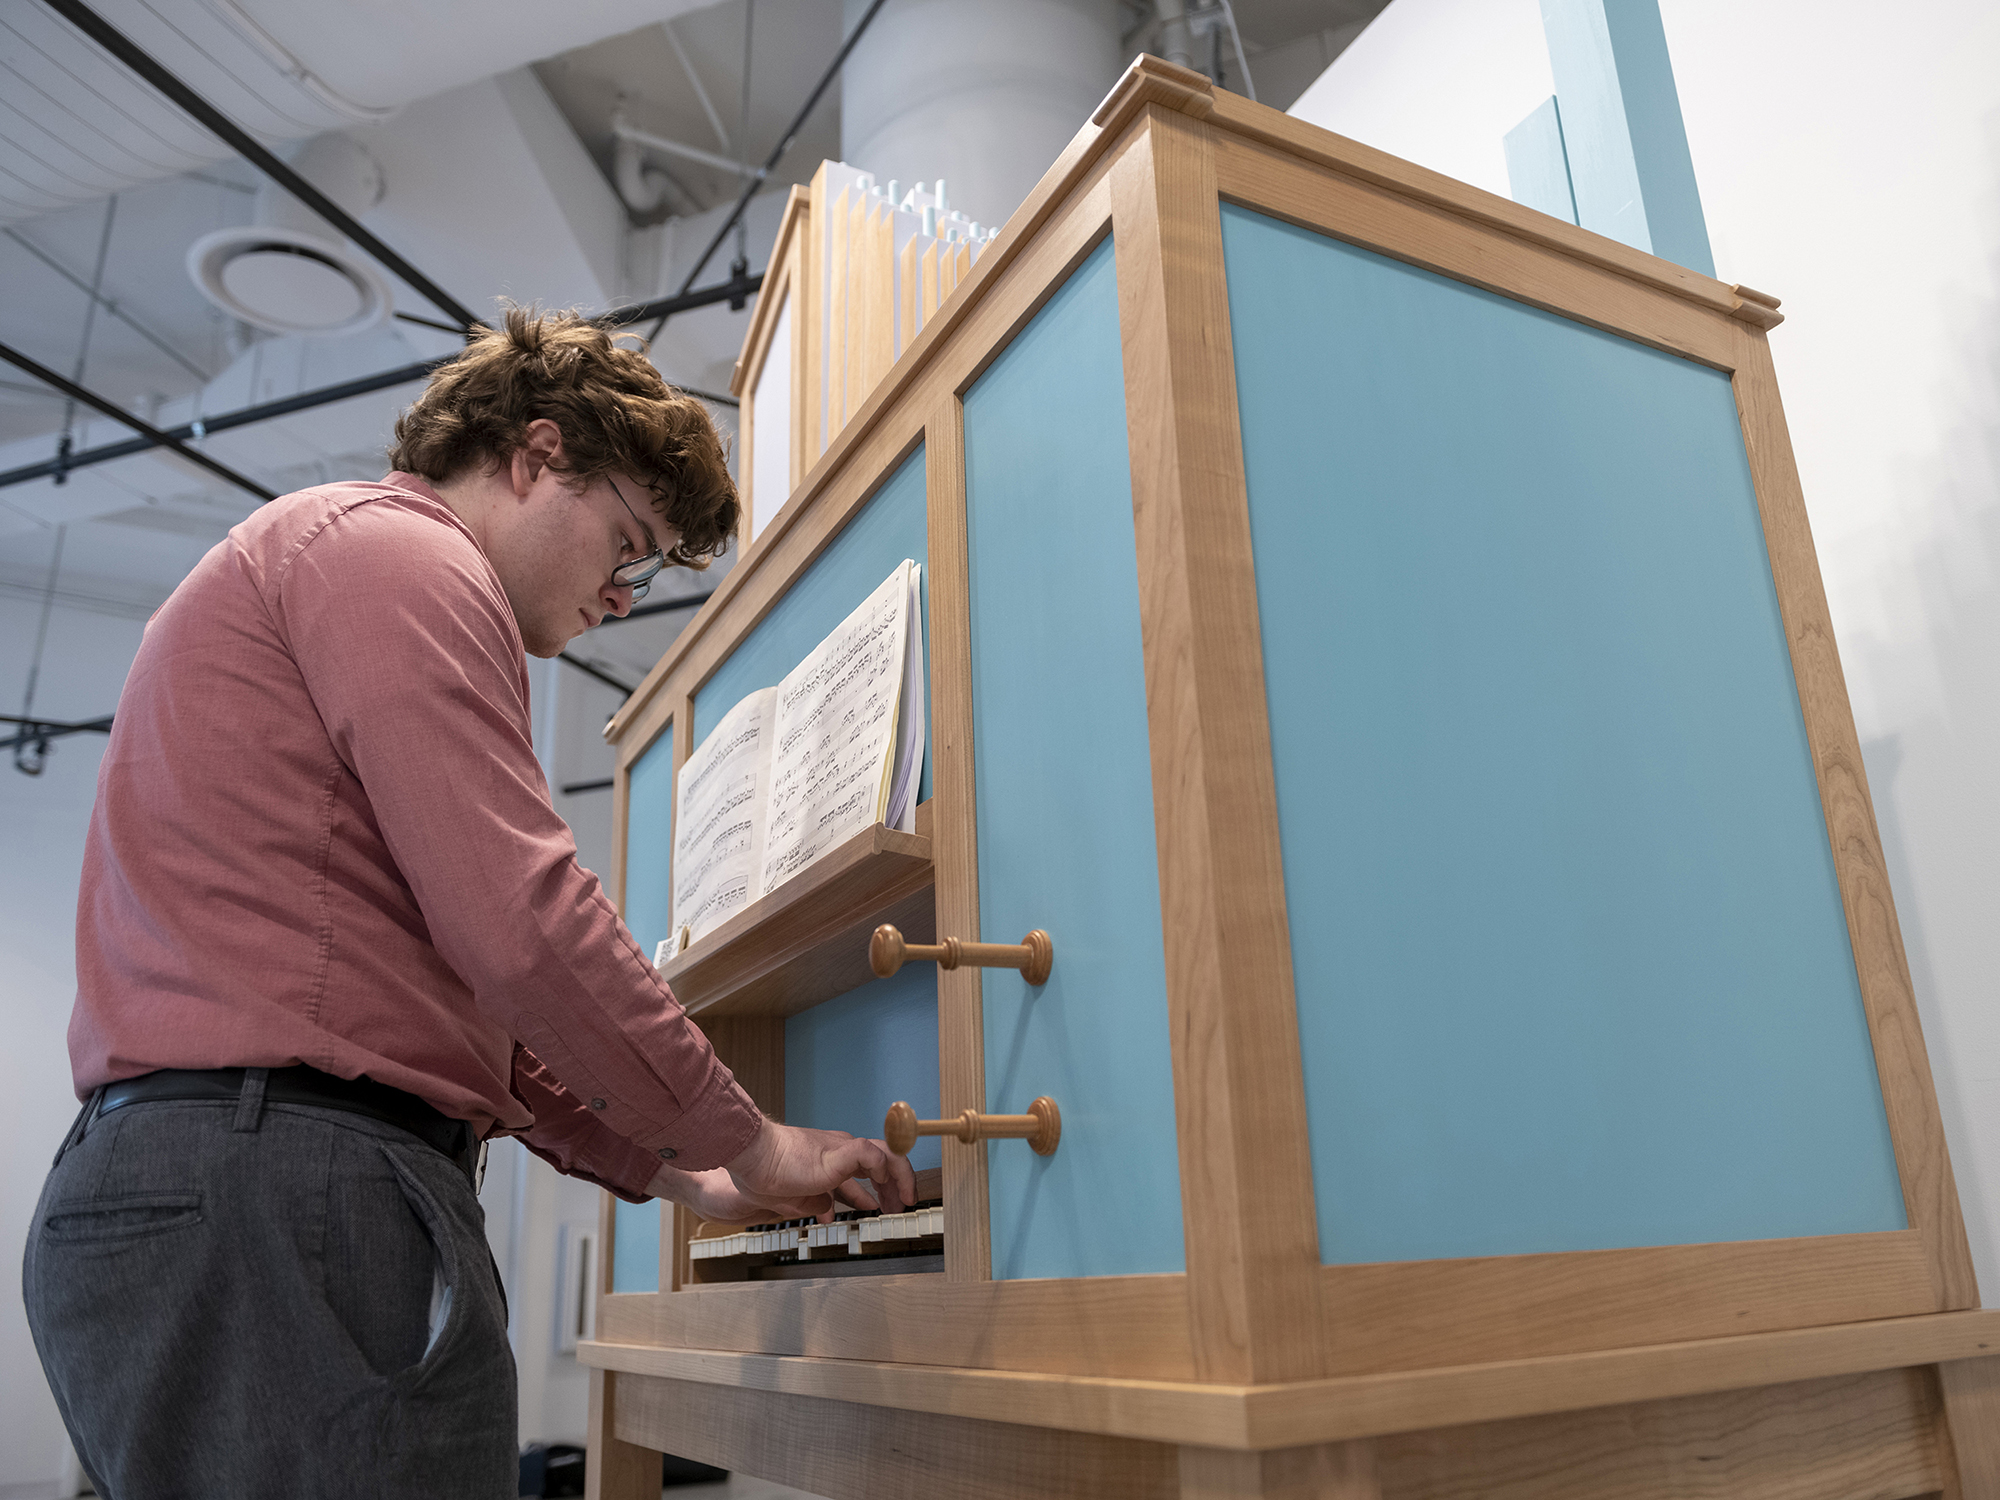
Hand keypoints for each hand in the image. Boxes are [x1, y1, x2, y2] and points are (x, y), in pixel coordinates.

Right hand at [649, 1118, 914, 1223]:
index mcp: (828, 1158)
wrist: (752, 1156)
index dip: (875, 1189)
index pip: (862, 1169)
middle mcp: (840, 1150)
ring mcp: (842, 1150)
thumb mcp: (792, 1197)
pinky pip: (876, 1156)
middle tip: (900, 1207)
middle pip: (881, 1161)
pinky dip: (886, 1172)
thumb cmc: (762, 1173)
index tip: (880, 1207)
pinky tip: (883, 1193)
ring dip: (900, 1179)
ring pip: (887, 1154)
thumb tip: (826, 1212)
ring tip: (904, 1202)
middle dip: (895, 1184)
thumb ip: (812, 1202)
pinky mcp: (842, 1154)